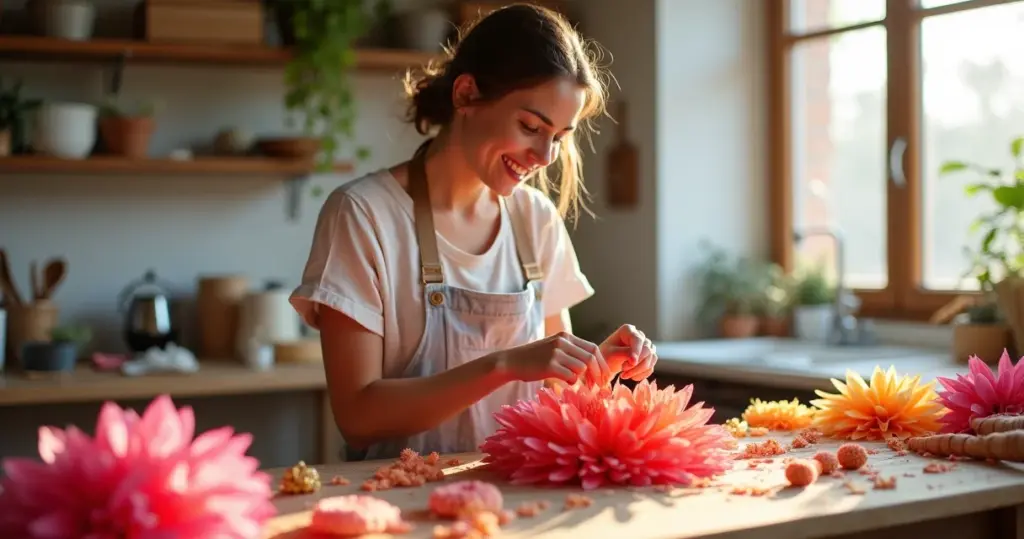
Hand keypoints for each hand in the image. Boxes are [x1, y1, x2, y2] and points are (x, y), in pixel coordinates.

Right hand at [493, 332, 609, 385]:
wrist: (512, 361)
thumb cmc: (535, 359)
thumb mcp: (554, 348)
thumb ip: (571, 353)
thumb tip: (593, 367)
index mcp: (565, 336)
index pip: (593, 348)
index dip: (602, 363)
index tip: (605, 376)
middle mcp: (562, 342)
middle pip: (591, 358)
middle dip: (599, 373)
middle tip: (600, 385)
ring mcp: (555, 353)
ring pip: (582, 368)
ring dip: (583, 378)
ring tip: (578, 383)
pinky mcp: (549, 365)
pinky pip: (571, 376)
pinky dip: (572, 382)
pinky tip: (566, 382)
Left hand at [600, 324, 656, 381]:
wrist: (607, 364)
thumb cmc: (606, 356)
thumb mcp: (613, 354)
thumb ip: (625, 354)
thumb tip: (636, 360)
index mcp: (628, 330)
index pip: (638, 340)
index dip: (636, 351)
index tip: (632, 363)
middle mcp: (639, 336)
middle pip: (647, 350)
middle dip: (637, 363)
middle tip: (623, 370)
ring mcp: (645, 346)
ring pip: (651, 358)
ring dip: (639, 370)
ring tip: (624, 375)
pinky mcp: (648, 357)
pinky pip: (651, 367)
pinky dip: (642, 374)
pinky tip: (632, 377)